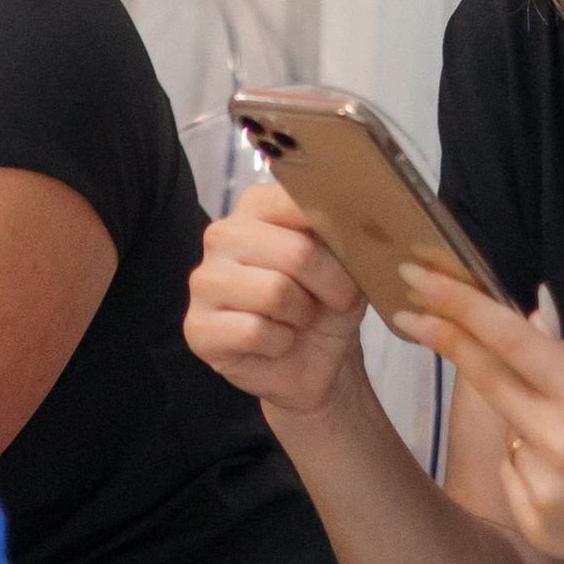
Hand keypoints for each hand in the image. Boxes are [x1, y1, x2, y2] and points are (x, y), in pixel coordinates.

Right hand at [184, 172, 372, 421]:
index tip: (356, 254)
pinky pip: (254, 332)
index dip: (338, 234)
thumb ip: (347, 234)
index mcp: (256, 207)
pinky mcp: (199, 327)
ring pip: (275, 293)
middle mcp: (223, 236)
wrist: (319, 362)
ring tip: (299, 320)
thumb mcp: (350, 263)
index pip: (297, 201)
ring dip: (303, 316)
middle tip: (336, 300)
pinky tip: (277, 343)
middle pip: (296, 253)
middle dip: (331, 285)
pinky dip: (280, 344)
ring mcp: (205, 281)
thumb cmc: (328, 304)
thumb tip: (364, 221)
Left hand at [393, 266, 563, 563]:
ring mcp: (544, 490)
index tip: (421, 279)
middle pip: (486, 377)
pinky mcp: (535, 525)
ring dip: (525, 421)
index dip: (464, 307)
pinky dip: (533, 465)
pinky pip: (514, 472)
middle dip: (446, 338)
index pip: (515, 342)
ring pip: (507, 429)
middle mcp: (563, 444)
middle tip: (411, 311)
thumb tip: (533, 313)